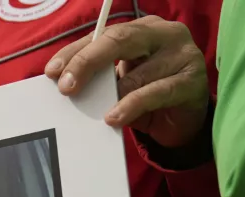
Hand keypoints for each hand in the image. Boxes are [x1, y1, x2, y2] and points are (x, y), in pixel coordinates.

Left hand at [45, 15, 208, 147]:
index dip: (75, 52)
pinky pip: (156, 93)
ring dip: (111, 95)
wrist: (182, 120)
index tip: (52, 71)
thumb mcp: (119, 82)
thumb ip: (98, 77)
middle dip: (87, 62)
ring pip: (137, 73)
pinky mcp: (192, 82)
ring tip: (94, 112)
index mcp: (142, 29)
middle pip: (120, 40)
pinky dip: (131, 106)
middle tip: (66, 87)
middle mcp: (164, 34)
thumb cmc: (147, 94)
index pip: (103, 34)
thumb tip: (63, 83)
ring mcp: (183, 55)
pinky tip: (114, 117)